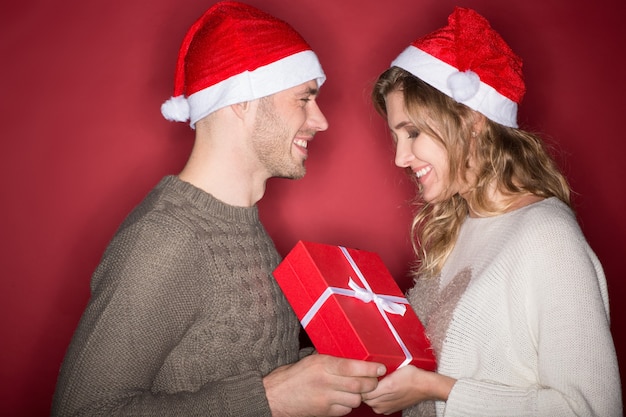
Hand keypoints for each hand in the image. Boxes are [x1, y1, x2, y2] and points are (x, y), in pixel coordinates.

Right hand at [263, 354, 385, 416]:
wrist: (276, 396)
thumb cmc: (293, 376)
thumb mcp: (312, 360)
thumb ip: (332, 360)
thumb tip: (354, 358)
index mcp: (322, 365)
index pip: (353, 367)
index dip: (371, 369)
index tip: (381, 368)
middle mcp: (326, 382)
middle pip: (359, 385)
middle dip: (371, 383)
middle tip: (374, 379)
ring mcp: (326, 399)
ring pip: (355, 400)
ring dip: (360, 395)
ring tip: (357, 389)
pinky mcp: (325, 412)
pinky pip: (346, 410)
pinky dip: (349, 405)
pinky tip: (344, 398)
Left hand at [362, 365, 454, 414]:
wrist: (425, 386)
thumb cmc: (412, 376)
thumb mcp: (393, 369)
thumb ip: (376, 372)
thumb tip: (362, 370)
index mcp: (383, 391)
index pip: (360, 388)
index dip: (360, 380)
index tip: (361, 374)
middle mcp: (382, 403)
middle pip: (363, 396)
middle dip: (363, 387)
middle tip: (366, 377)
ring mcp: (385, 408)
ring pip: (369, 401)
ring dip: (369, 393)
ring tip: (375, 382)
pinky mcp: (389, 410)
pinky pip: (376, 404)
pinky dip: (376, 398)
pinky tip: (380, 390)